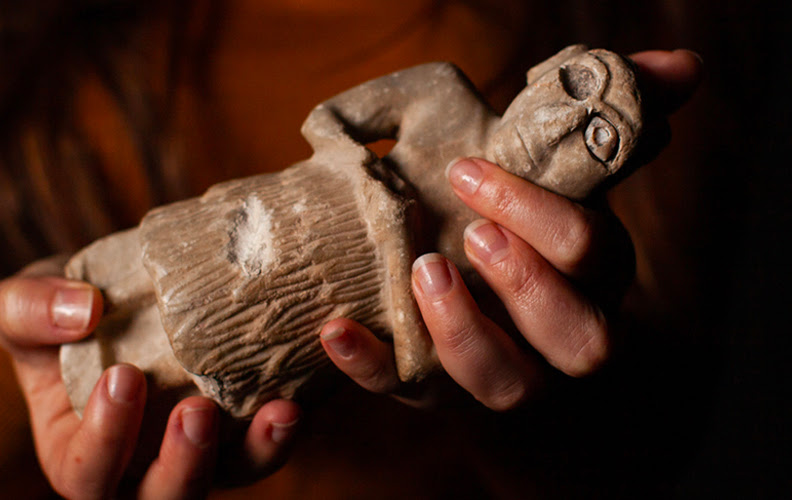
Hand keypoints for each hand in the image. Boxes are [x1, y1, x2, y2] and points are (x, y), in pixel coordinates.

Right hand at [0, 258, 300, 498]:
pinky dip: (285, 422)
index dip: (106, 437)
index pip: (86, 469)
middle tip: (198, 411)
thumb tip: (83, 310)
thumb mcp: (20, 305)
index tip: (123, 377)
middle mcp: (137, 467)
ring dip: (257, 452)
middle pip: (164, 497)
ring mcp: (195, 448)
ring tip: (279, 411)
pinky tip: (302, 390)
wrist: (108, 296)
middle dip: (184, 466)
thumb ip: (31, 310)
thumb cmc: (52, 315)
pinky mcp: (236, 421)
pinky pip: (265, 437)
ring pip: (229, 475)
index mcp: (76, 453)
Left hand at [319, 49, 703, 409]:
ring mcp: (505, 373)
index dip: (539, 214)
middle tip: (471, 233)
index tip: (468, 170)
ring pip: (509, 386)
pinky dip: (372, 366)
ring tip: (423, 271)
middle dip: (526, 283)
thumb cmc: (518, 221)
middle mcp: (562, 337)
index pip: (592, 254)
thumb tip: (680, 64)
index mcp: (593, 277)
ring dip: (464, 332)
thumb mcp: (554, 174)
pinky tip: (335, 330)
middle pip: (579, 339)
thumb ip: (610, 124)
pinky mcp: (441, 393)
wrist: (472, 284)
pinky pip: (413, 395)